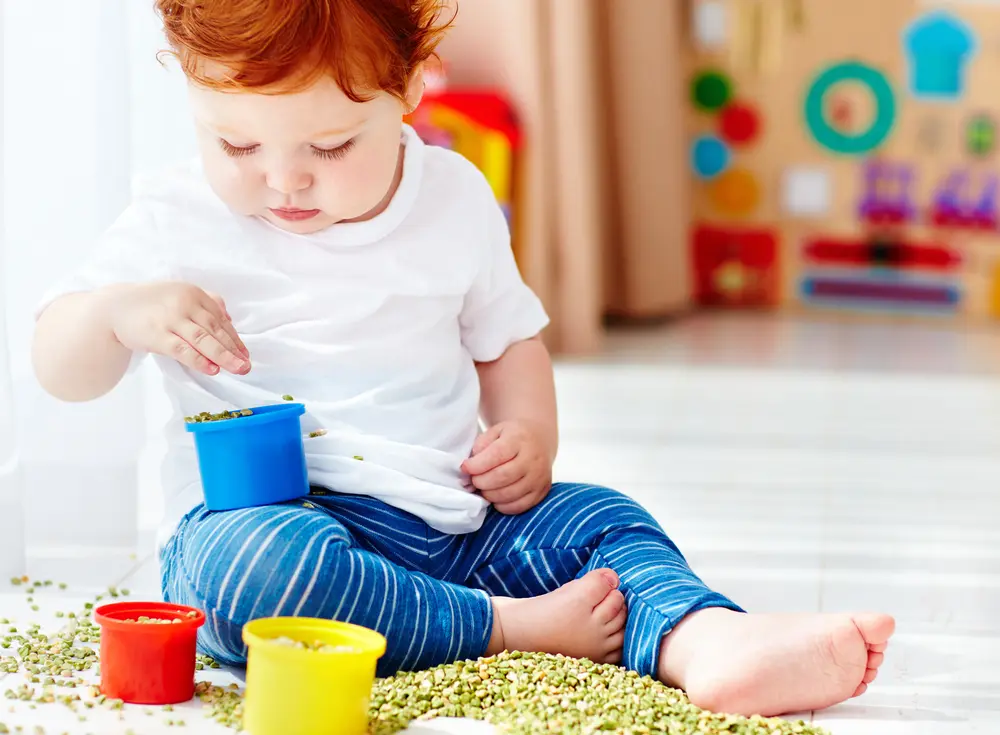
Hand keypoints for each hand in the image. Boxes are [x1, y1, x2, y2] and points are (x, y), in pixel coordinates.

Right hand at [103, 282, 250, 376]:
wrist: (114, 307)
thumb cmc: (150, 303)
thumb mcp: (180, 294)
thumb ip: (206, 302)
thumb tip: (229, 317)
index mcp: (194, 294)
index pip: (220, 319)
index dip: (235, 338)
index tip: (245, 353)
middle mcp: (185, 304)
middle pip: (215, 330)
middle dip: (234, 349)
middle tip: (247, 365)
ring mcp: (171, 319)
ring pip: (203, 340)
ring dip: (223, 356)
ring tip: (238, 368)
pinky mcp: (157, 335)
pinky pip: (183, 349)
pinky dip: (199, 360)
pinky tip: (212, 369)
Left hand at [461, 419, 553, 513]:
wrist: (539, 439)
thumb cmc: (512, 437)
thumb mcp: (495, 431)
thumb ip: (480, 446)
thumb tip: (469, 468)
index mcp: (518, 439)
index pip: (496, 455)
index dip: (477, 465)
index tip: (465, 468)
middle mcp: (532, 458)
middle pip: (502, 477)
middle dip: (481, 481)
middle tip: (474, 480)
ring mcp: (539, 476)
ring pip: (509, 494)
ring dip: (490, 494)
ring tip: (484, 487)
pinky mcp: (542, 491)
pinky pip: (519, 506)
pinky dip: (502, 505)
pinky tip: (497, 496)